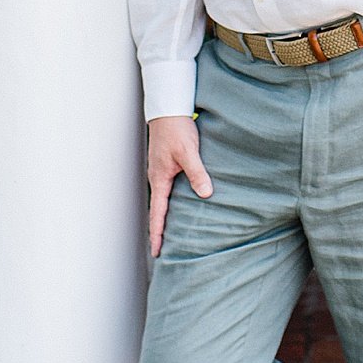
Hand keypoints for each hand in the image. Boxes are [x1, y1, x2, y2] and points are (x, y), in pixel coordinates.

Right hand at [147, 114, 211, 255]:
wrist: (169, 110)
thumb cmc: (176, 130)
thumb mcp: (188, 152)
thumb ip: (197, 173)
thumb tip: (205, 194)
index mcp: (160, 179)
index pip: (158, 214)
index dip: (157, 234)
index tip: (157, 252)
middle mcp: (158, 179)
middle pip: (158, 211)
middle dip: (161, 231)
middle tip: (164, 251)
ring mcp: (162, 173)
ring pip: (164, 201)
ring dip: (167, 218)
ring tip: (174, 234)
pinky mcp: (168, 166)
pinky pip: (169, 190)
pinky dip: (172, 203)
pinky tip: (183, 206)